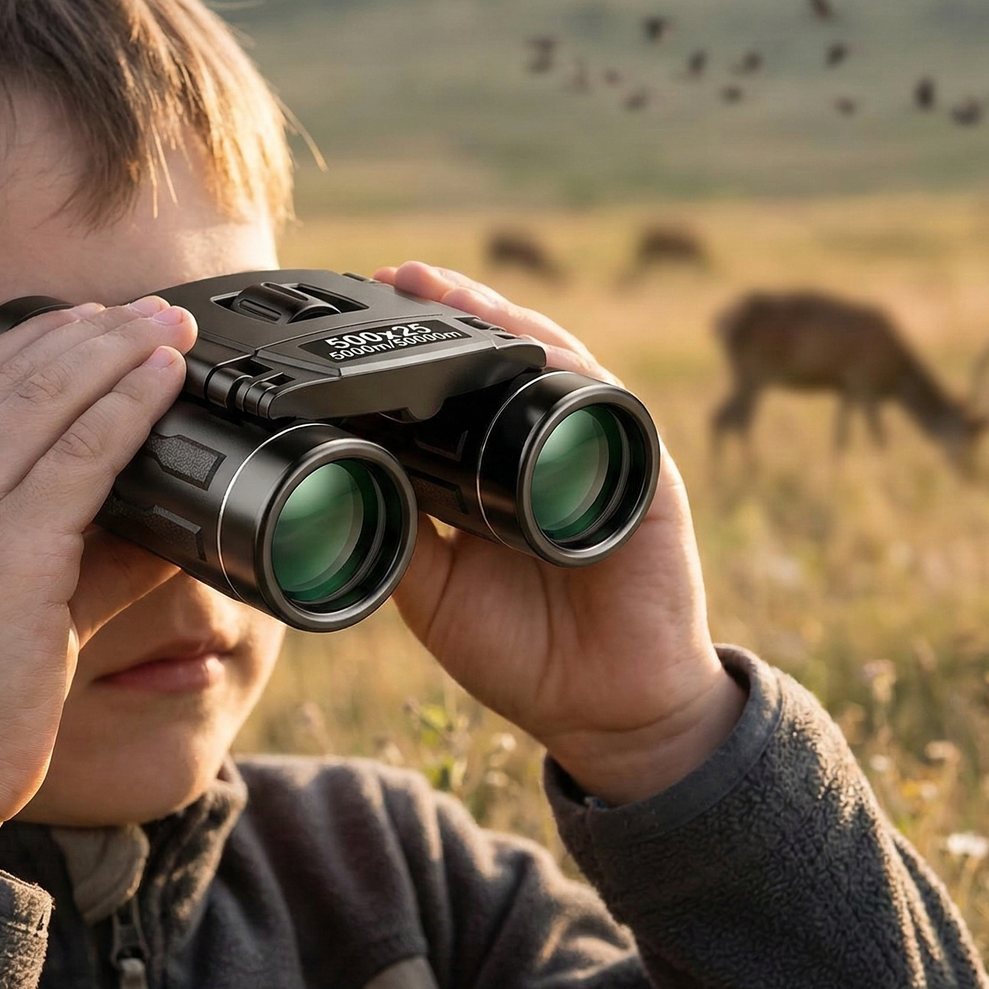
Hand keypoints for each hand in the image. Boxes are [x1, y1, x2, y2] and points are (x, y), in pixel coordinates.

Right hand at [0, 297, 196, 864]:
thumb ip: (71, 558)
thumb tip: (153, 527)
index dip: (40, 342)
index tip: (96, 322)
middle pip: (12, 375)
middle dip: (93, 332)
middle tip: (154, 310)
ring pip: (48, 401)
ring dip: (119, 353)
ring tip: (171, 329)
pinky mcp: (5, 553)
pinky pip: (81, 458)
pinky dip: (129, 409)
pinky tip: (164, 383)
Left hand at [375, 262, 743, 804]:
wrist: (605, 712)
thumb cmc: (523, 652)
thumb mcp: (433, 590)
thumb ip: (401, 533)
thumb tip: (344, 479)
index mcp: (493, 473)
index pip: (456, 391)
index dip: (415, 352)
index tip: (364, 313)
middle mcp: (545, 450)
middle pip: (502, 359)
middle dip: (454, 311)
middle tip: (397, 276)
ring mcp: (595, 454)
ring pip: (552, 363)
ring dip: (501, 321)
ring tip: (447, 288)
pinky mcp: (644, 473)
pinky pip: (608, 406)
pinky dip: (569, 371)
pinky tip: (530, 344)